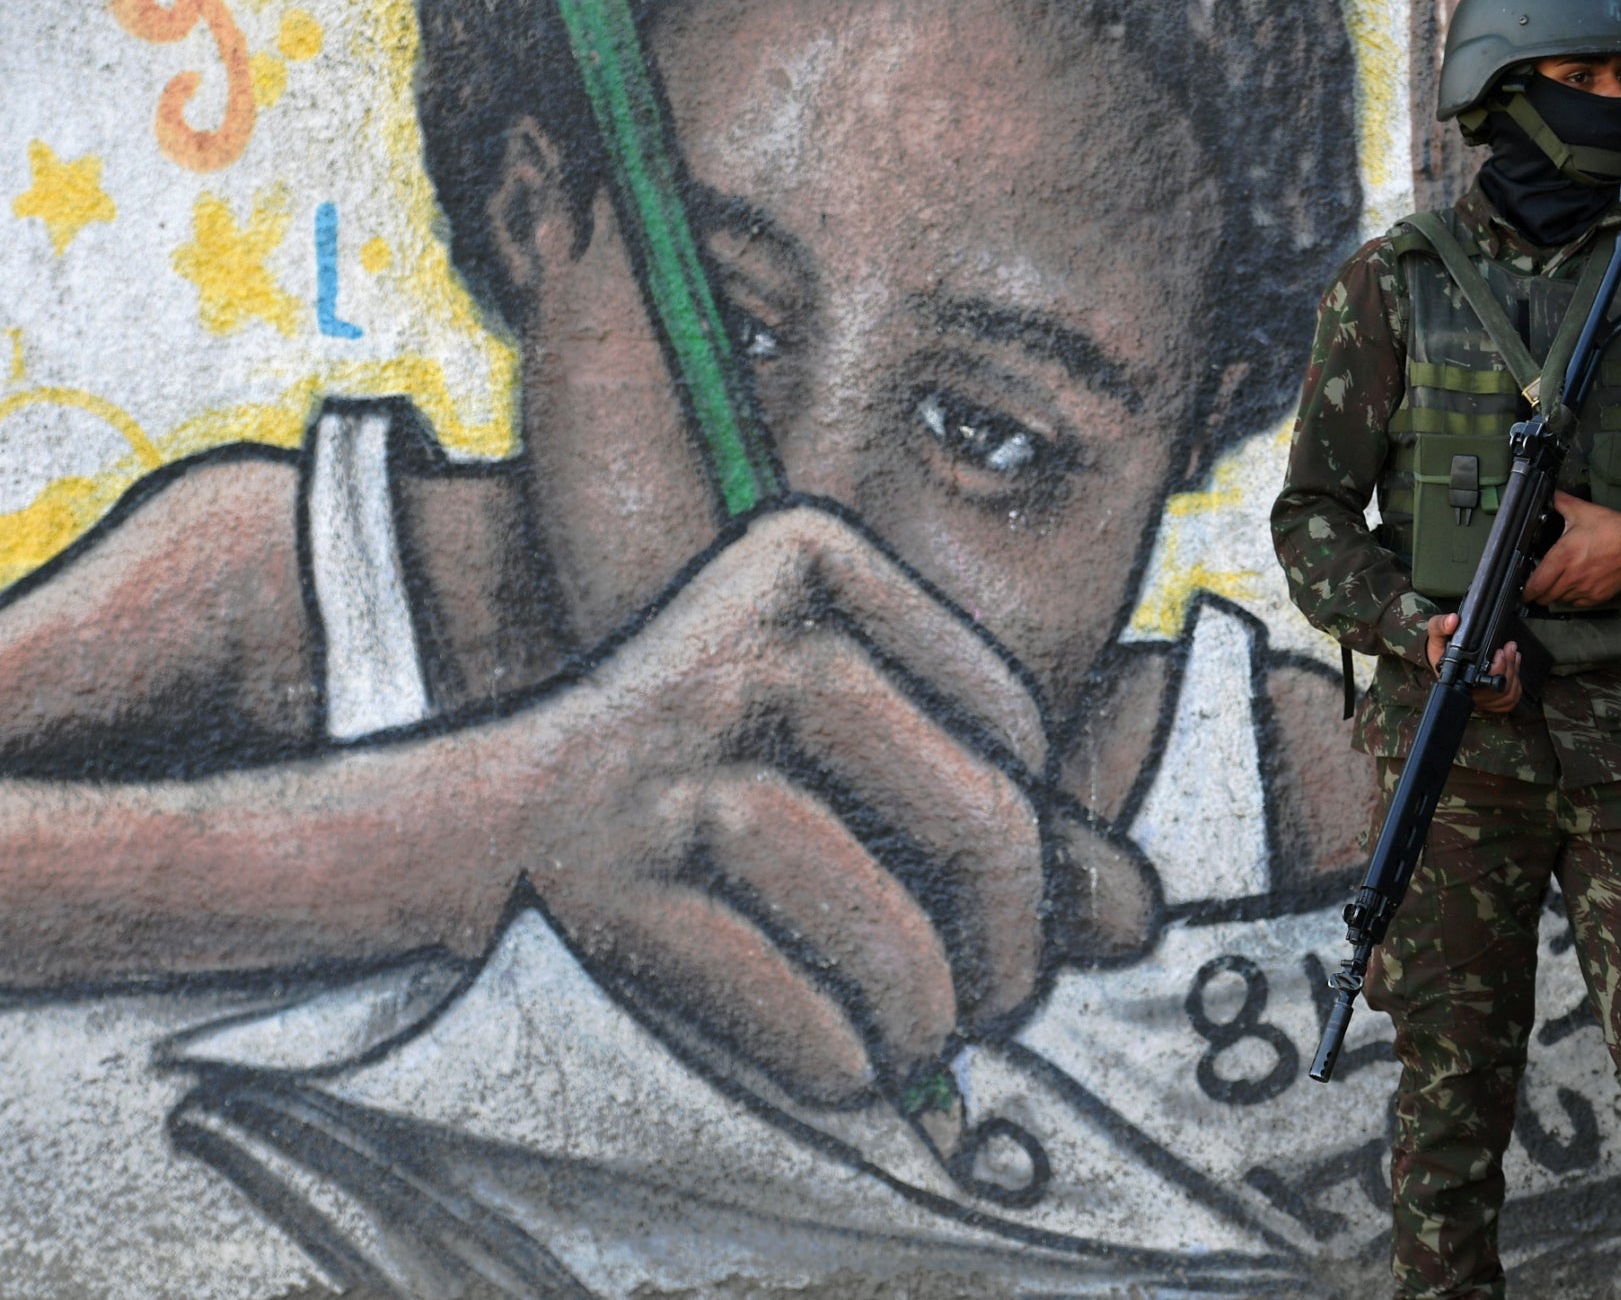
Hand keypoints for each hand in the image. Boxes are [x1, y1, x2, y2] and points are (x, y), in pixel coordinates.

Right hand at [517, 503, 1153, 1105]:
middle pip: (978, 816)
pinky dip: (838, 1061)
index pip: (1010, 718)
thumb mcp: (841, 744)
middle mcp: (737, 636)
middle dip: (1014, 947)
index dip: (1041, 840)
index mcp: (808, 556)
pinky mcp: (608, 881)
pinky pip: (792, 1007)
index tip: (1001, 913)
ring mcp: (662, 759)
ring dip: (921, 1019)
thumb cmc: (706, 783)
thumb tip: (1139, 915)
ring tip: (911, 1040)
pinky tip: (839, 1063)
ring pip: (886, 927)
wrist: (481, 829)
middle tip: (995, 1004)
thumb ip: (986, 806)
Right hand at [1425, 613, 1520, 715]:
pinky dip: (1516, 685)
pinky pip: (1509, 701)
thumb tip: (1453, 621)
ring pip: (1507, 696)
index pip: (1482, 684)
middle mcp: (1470, 695)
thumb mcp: (1435, 635)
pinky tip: (1513, 668)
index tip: (1499, 651)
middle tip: (1509, 648)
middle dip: (1509, 666)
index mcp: (1458, 682)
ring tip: (1513, 654)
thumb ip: (1440, 625)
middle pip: (1500, 691)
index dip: (1497, 668)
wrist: (1441, 661)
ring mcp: (1481, 701)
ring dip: (1514, 673)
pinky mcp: (1490, 703)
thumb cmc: (1440, 651)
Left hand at [1522, 491, 1620, 609]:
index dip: (1527, 591)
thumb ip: (1559, 502)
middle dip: (1539, 594)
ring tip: (1556, 585)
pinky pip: (1578, 603)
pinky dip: (1572, 598)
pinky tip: (1573, 588)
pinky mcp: (1599, 595)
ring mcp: (1587, 588)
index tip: (1523, 592)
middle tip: (1537, 589)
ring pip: (1561, 600)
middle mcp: (1573, 576)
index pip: (1537, 583)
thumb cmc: (1609, 526)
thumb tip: (1546, 493)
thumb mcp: (1581, 510)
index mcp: (1564, 555)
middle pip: (1547, 596)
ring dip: (1556, 595)